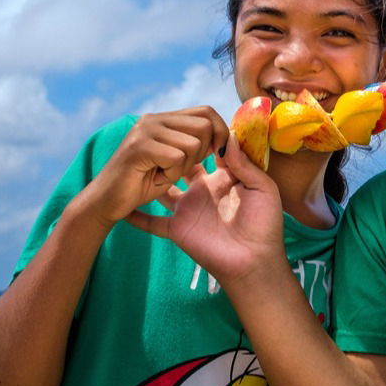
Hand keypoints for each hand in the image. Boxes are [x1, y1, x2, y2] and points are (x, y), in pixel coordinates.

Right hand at [82, 107, 229, 225]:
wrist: (106, 202)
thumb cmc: (143, 185)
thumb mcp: (176, 161)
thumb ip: (197, 145)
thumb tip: (228, 136)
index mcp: (164, 120)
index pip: (207, 112)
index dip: (219, 132)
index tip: (216, 155)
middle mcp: (155, 119)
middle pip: (204, 126)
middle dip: (201, 154)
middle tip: (179, 169)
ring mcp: (145, 130)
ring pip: (193, 144)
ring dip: (183, 168)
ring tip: (162, 174)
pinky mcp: (139, 146)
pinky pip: (177, 158)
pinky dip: (171, 176)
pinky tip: (155, 179)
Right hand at [124, 134, 287, 285]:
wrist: (254, 261)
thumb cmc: (265, 225)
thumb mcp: (262, 188)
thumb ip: (246, 163)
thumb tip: (230, 135)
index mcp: (224, 180)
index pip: (210, 153)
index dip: (204, 139)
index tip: (194, 123)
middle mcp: (203, 191)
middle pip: (183, 166)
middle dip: (175, 152)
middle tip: (163, 135)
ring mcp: (188, 209)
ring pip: (162, 190)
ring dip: (151, 179)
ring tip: (135, 161)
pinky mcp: (177, 228)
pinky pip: (151, 222)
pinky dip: (136, 216)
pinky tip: (120, 206)